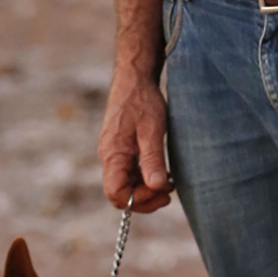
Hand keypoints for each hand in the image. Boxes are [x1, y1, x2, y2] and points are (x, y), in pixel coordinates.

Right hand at [97, 64, 174, 211]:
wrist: (134, 77)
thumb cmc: (142, 100)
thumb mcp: (152, 130)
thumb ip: (152, 159)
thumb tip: (156, 187)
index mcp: (112, 154)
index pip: (115, 193)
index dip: (138, 199)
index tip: (160, 190)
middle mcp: (109, 157)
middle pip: (120, 193)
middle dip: (144, 198)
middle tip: (168, 192)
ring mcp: (114, 153)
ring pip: (125, 184)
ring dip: (145, 189)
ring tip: (168, 183)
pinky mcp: (120, 148)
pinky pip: (128, 173)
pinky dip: (143, 178)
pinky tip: (161, 172)